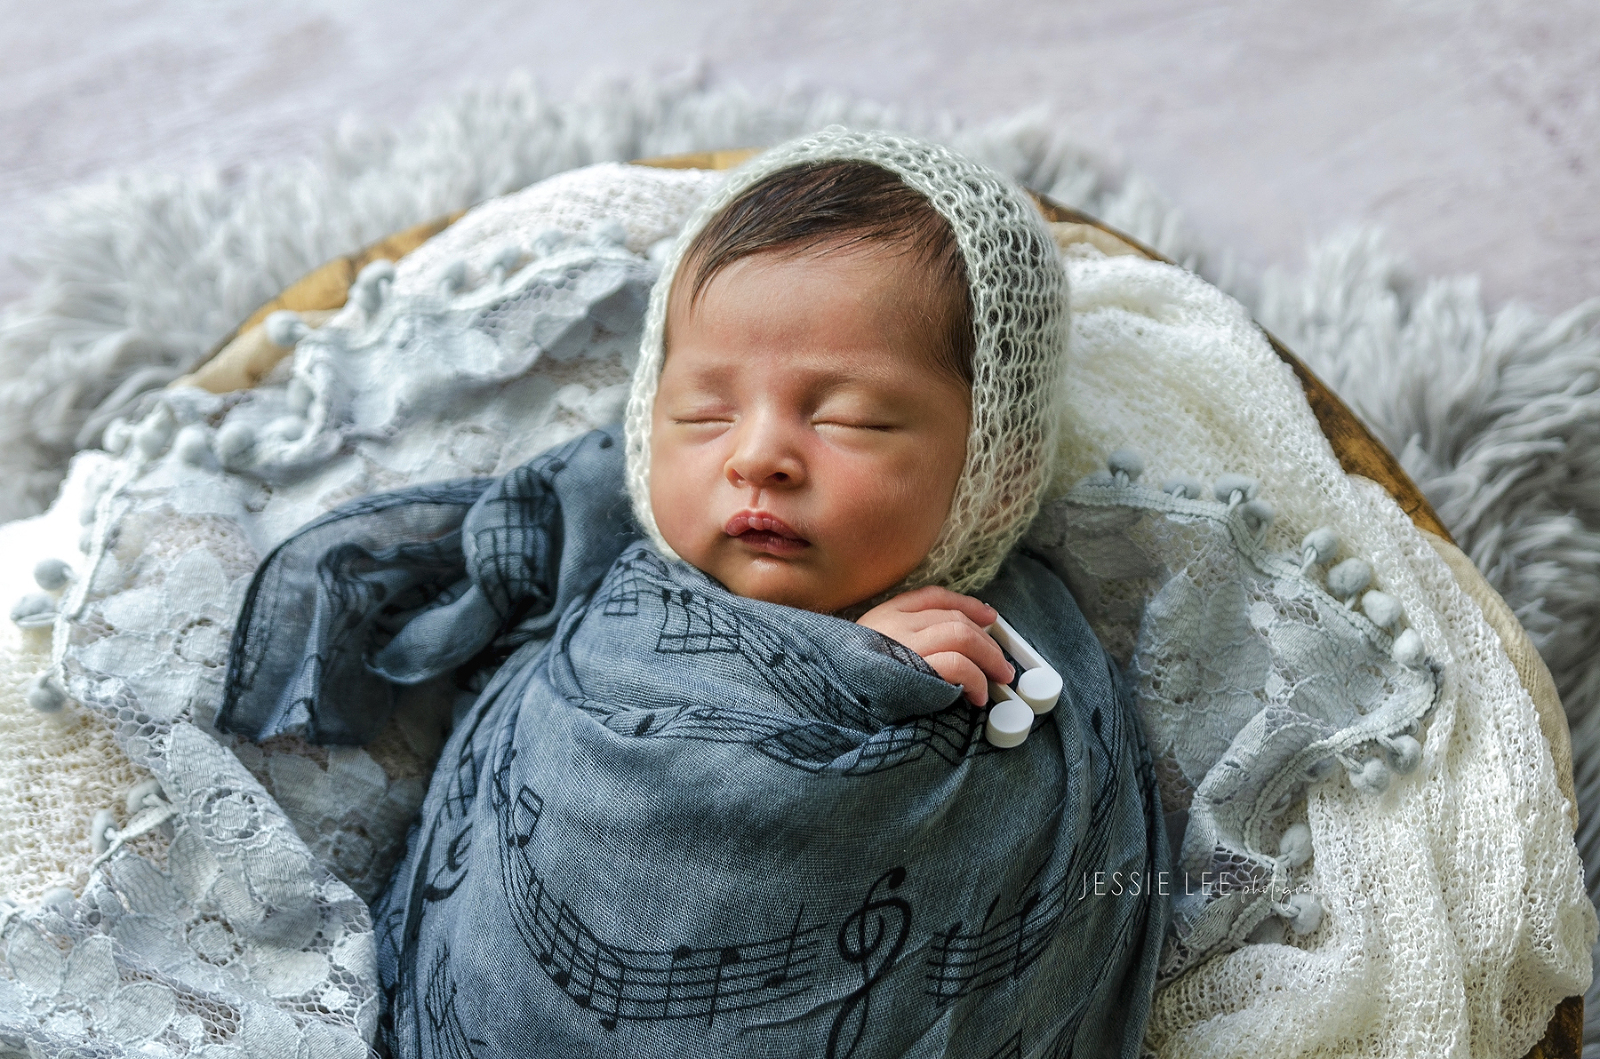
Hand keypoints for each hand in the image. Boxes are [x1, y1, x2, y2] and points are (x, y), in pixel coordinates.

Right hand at [856, 586, 1013, 705]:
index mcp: (883, 615)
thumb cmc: (852, 686)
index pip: (933, 597)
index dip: (967, 604)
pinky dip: (976, 679)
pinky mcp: (916, 671)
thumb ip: (900, 641)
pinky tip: (976, 695)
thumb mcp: (868, 652)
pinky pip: (959, 665)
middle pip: (955, 618)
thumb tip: (948, 644)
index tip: (988, 615)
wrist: (831, 705)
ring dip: (989, 658)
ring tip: (997, 680)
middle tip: (1002, 664)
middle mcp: (895, 624)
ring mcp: (905, 646)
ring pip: (962, 635)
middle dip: (987, 641)